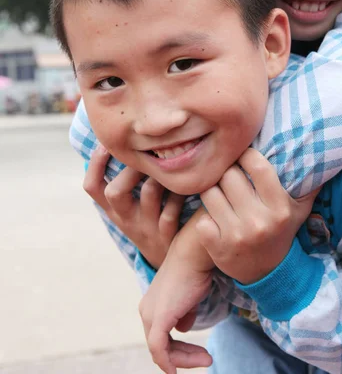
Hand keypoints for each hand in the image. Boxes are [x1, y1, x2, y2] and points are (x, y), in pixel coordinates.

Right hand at [83, 145, 184, 268]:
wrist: (170, 263)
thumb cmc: (150, 222)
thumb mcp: (130, 208)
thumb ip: (125, 180)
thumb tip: (124, 141)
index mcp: (113, 210)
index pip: (92, 187)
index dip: (95, 164)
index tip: (105, 143)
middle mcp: (126, 219)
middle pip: (115, 192)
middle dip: (130, 168)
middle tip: (146, 153)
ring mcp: (147, 227)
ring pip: (149, 193)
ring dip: (160, 174)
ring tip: (170, 161)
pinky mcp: (168, 234)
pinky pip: (173, 209)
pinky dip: (179, 194)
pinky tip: (187, 183)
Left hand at [139, 227, 213, 373]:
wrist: (194, 252)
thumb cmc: (195, 269)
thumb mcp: (190, 295)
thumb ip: (184, 312)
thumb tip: (183, 328)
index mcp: (152, 305)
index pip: (162, 337)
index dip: (180, 350)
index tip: (200, 354)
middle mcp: (146, 311)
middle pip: (160, 346)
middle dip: (184, 356)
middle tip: (207, 358)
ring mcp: (150, 314)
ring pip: (161, 350)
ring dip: (184, 359)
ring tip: (207, 358)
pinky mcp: (158, 318)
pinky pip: (159, 349)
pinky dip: (168, 362)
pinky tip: (177, 370)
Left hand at [197, 148, 319, 283]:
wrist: (269, 274)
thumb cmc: (282, 232)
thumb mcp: (300, 209)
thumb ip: (308, 182)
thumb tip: (316, 153)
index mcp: (279, 208)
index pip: (257, 166)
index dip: (246, 155)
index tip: (243, 156)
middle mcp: (258, 221)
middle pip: (229, 175)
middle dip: (227, 172)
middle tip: (229, 175)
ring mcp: (236, 235)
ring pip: (210, 193)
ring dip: (212, 191)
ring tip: (219, 193)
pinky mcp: (218, 247)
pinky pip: (202, 218)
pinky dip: (205, 217)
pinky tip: (214, 218)